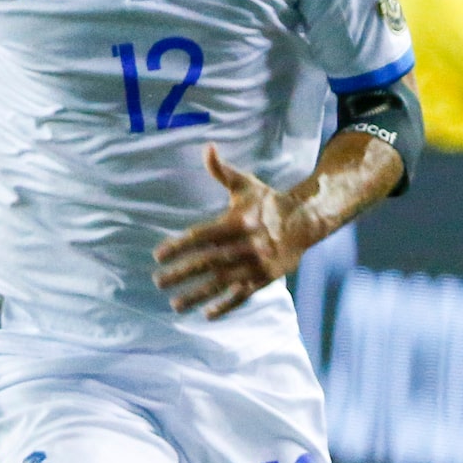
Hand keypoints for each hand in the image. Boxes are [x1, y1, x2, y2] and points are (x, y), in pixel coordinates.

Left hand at [153, 146, 306, 318]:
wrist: (305, 221)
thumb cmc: (268, 202)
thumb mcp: (246, 184)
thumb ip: (221, 171)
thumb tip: (207, 147)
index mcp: (238, 221)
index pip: (202, 235)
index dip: (179, 245)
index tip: (158, 255)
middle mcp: (246, 245)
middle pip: (208, 262)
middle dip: (182, 273)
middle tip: (158, 282)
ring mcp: (256, 265)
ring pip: (222, 282)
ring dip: (198, 295)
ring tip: (175, 304)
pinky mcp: (266, 279)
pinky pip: (243, 295)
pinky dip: (225, 306)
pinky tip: (207, 314)